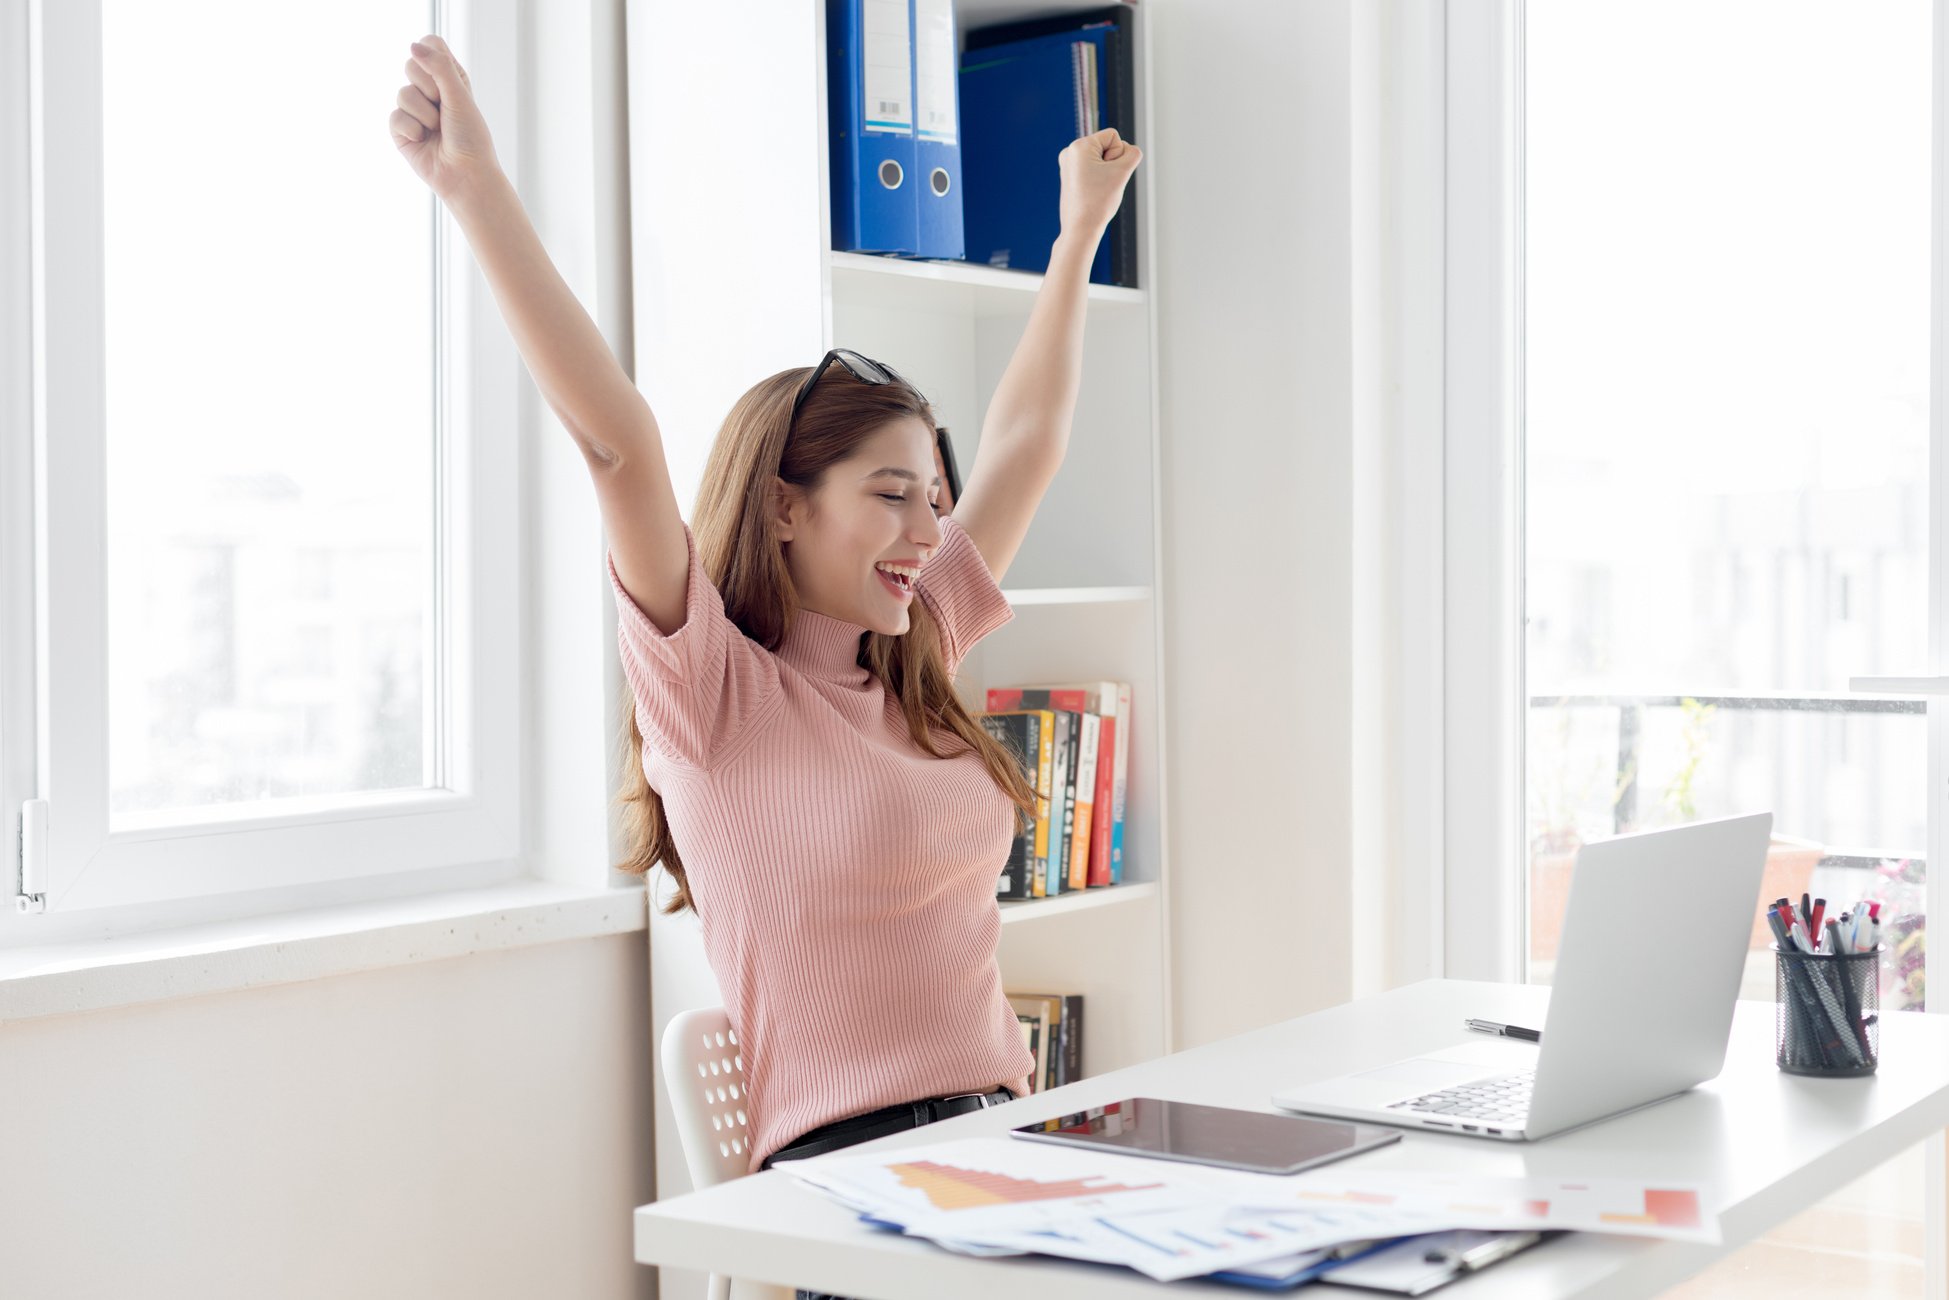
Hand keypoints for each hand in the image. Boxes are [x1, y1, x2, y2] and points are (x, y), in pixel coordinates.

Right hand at [391, 34, 500, 202]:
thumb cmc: (470, 138)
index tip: (445, 78)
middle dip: (429, 89)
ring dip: (424, 115)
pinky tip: (424, 141)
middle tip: (444, 110)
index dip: (433, 58)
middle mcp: (430, 90)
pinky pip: (395, 116)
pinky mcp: (400, 129)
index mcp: (450, 77)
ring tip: (437, 130)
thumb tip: (412, 45)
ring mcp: (413, 108)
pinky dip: (412, 130)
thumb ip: (439, 67)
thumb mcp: (460, 96)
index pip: (430, 44)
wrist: (465, 175)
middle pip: (411, 64)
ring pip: (403, 93)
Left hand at [1057, 128, 1142, 237]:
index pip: (1113, 136)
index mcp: (1078, 146)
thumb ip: (1132, 154)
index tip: (1107, 173)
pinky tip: (1093, 191)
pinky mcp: (1069, 176)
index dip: (1118, 154)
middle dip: (1112, 164)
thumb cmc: (1099, 202)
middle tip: (1102, 183)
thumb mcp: (1123, 172)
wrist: (1081, 229)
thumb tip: (1127, 150)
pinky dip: (1098, 179)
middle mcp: (1069, 151)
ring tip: (1098, 189)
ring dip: (1106, 172)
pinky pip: (1093, 169)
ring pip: (1101, 159)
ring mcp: (1068, 164)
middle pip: (1107, 146)